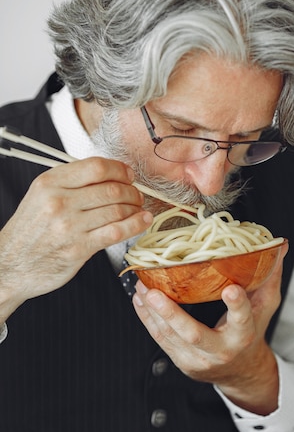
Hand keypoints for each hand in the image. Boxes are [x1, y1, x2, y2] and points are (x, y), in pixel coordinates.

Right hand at [0, 157, 152, 318]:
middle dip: (131, 191)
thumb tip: (110, 175)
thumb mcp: (41, 195)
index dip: (120, 169)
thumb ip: (71, 183)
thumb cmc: (30, 231)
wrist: (10, 265)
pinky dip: (136, 225)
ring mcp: (69, 226)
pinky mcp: (79, 248)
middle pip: (111, 188)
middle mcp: (59, 201)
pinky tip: (142, 221)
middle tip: (137, 195)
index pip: (96, 167)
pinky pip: (116, 232)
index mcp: (50, 182)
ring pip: (117, 209)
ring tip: (139, 209)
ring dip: (135, 208)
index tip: (128, 175)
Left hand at [132, 246, 287, 414]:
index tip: (231, 289)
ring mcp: (197, 358)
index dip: (237, 306)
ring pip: (170, 337)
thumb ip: (270, 275)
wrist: (240, 372)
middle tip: (154, 293)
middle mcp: (220, 350)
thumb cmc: (252, 333)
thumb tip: (279, 245)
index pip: (242, 320)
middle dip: (171, 315)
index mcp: (243, 336)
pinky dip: (147, 319)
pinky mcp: (180, 360)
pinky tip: (139, 300)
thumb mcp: (265, 306)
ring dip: (152, 312)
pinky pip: (160, 340)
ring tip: (141, 288)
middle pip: (193, 334)